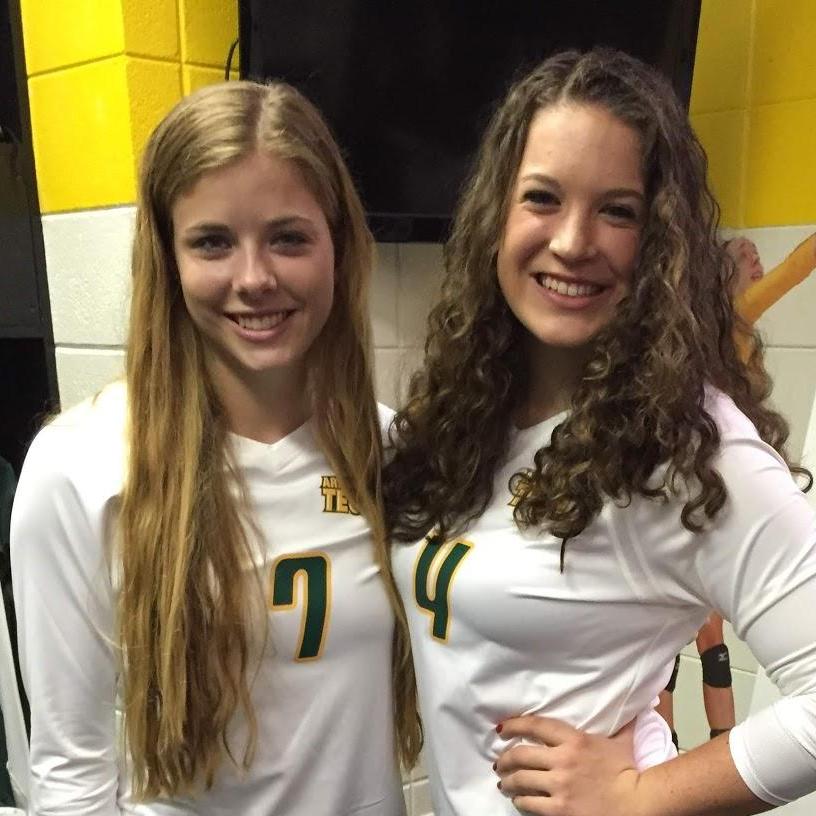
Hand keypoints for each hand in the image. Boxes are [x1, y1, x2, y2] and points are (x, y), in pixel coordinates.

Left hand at [494, 715, 641, 815]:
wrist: (638, 804)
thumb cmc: (628, 773)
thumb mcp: (620, 743)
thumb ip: (619, 726)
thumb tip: (632, 709)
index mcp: (574, 740)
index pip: (536, 726)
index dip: (515, 725)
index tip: (502, 728)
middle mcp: (563, 760)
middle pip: (521, 754)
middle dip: (505, 759)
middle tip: (499, 763)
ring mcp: (560, 785)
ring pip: (521, 780)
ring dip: (508, 781)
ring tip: (504, 783)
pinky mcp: (560, 809)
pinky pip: (530, 803)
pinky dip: (520, 801)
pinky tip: (519, 801)